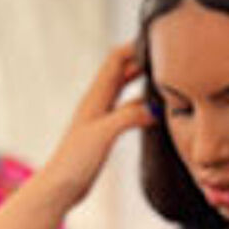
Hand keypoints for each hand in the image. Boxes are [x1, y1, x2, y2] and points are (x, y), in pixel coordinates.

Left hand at [33, 42, 155, 207]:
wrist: (60, 187)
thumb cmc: (75, 161)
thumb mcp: (104, 134)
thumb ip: (128, 116)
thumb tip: (155, 107)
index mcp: (96, 96)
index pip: (117, 59)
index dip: (135, 46)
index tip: (158, 41)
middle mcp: (97, 102)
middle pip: (122, 70)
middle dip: (143, 60)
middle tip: (168, 58)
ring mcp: (100, 117)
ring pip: (125, 90)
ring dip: (143, 82)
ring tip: (166, 80)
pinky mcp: (104, 133)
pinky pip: (126, 110)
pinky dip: (141, 106)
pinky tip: (154, 113)